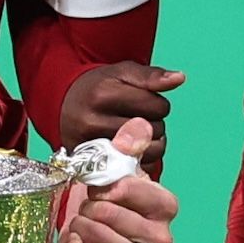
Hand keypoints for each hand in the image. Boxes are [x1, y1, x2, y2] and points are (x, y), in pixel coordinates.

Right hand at [58, 61, 184, 173]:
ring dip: (151, 144)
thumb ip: (151, 75)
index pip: (157, 106)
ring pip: (148, 152)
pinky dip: (141, 161)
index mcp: (102, 94)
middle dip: (154, 123)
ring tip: (137, 134)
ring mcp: (91, 148)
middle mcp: (93, 122)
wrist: (63, 106)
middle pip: (153, 130)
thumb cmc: (98, 87)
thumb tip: (180, 78)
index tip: (144, 102)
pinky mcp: (91, 167)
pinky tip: (131, 150)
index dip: (158, 104)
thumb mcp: (122, 72)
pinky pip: (135, 170)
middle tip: (139, 119)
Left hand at [61, 117, 176, 242]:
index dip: (108, 187)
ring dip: (83, 227)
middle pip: (114, 218)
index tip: (101, 187)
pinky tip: (74, 240)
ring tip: (81, 221)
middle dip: (92, 208)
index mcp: (165, 206)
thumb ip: (129, 141)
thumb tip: (137, 127)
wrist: (92, 215)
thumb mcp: (118, 162)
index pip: (134, 191)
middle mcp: (160, 238)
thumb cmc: (109, 191)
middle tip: (89, 206)